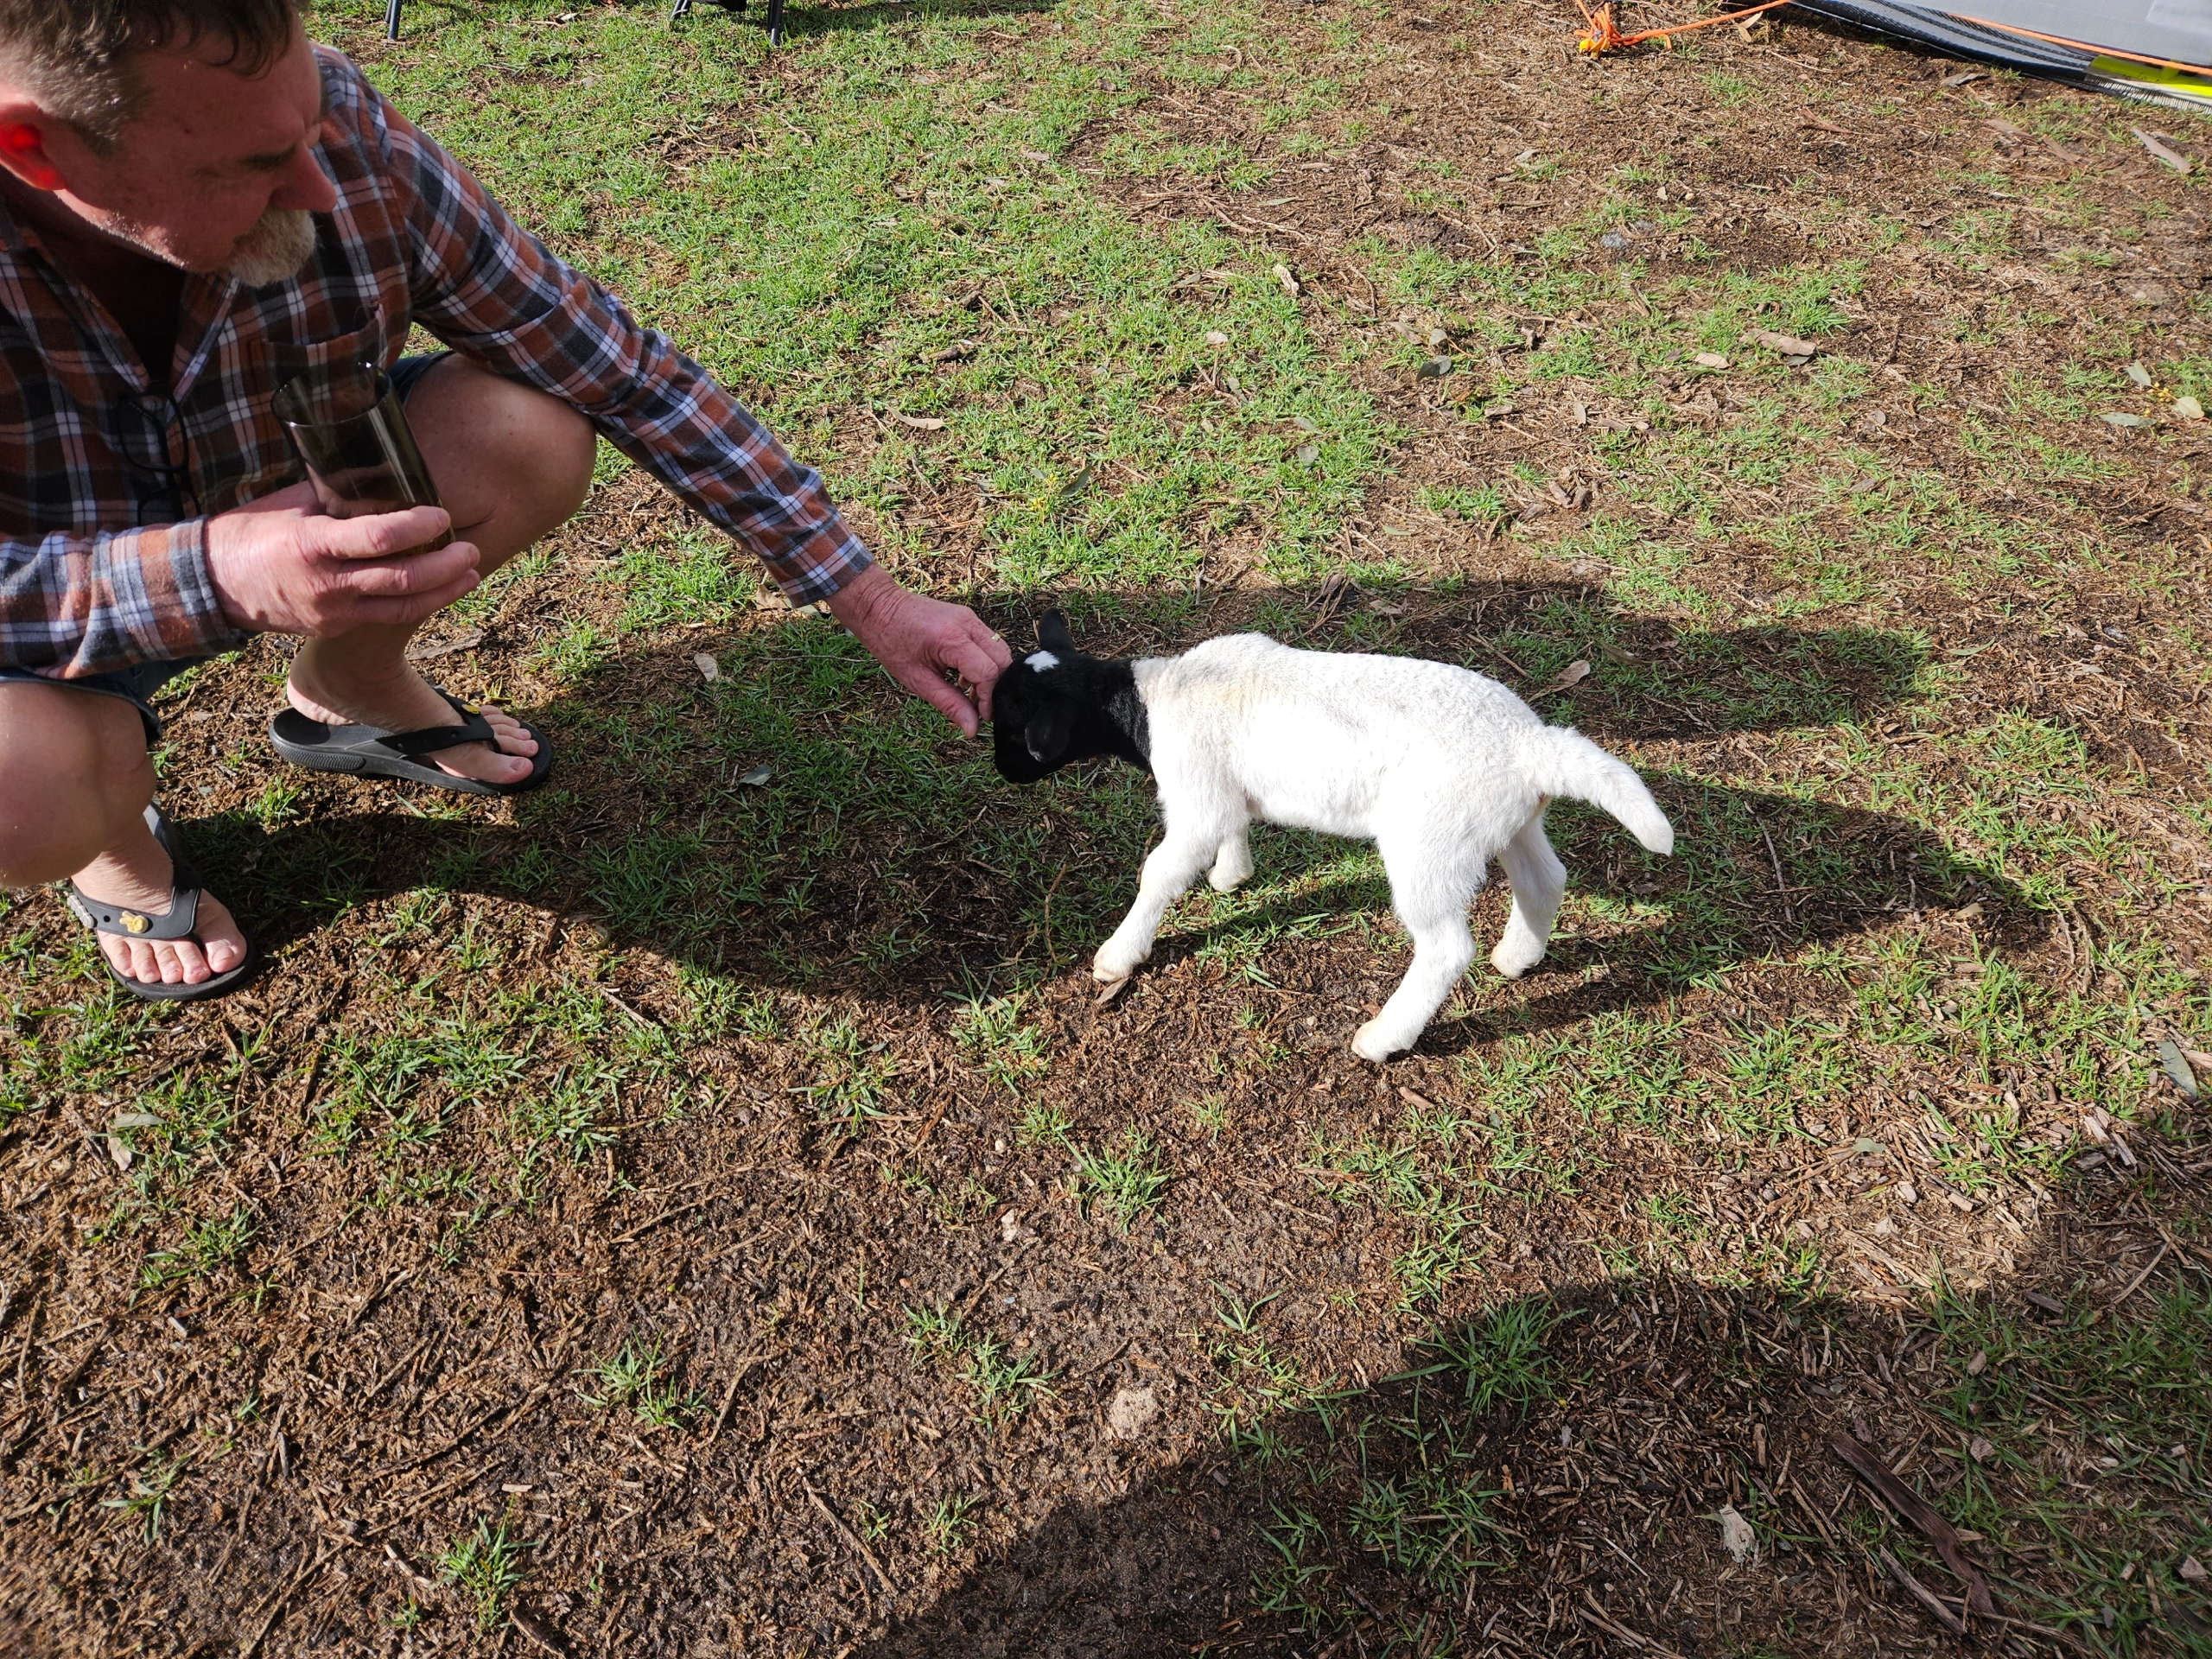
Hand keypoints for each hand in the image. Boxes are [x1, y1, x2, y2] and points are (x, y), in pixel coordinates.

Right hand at [205, 481, 481, 636]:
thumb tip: (385, 473)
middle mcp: (325, 583)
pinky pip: (383, 617)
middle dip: (446, 566)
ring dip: (443, 591)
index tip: (442, 515)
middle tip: (471, 549)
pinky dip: (414, 602)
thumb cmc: (253, 531)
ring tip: (470, 574)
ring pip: (401, 608)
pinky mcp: (334, 628)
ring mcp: (331, 612)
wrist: (214, 582)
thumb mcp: (292, 502)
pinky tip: (436, 588)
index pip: (379, 538)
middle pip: (402, 580)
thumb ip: (338, 493)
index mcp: (313, 544)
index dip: (418, 527)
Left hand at [826, 565, 1011, 736]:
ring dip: (992, 675)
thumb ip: (949, 704)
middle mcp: (967, 623)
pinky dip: (985, 663)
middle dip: (996, 687)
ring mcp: (969, 617)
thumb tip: (972, 729)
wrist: (878, 607)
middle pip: (1002, 660)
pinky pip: (988, 642)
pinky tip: (965, 678)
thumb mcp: (917, 680)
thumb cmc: (890, 642)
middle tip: (979, 708)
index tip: (981, 716)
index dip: (989, 699)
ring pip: (999, 650)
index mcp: (951, 639)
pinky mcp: (968, 617)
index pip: (988, 672)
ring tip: (969, 694)